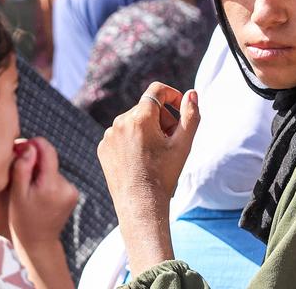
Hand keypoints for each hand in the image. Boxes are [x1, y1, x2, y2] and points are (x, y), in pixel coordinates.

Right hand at [8, 137, 77, 246]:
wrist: (38, 242)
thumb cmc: (22, 218)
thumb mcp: (17, 194)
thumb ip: (22, 168)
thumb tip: (30, 147)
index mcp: (51, 185)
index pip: (48, 152)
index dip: (36, 144)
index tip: (23, 145)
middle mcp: (66, 186)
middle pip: (51, 161)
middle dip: (36, 162)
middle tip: (20, 171)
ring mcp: (72, 191)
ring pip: (54, 170)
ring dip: (42, 174)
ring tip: (30, 189)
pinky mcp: (74, 194)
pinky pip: (58, 180)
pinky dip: (49, 182)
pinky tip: (40, 195)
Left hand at [97, 82, 199, 274]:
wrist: (140, 206)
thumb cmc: (164, 175)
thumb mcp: (183, 144)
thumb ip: (190, 115)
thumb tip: (192, 93)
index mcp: (140, 117)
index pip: (157, 91)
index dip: (173, 95)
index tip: (181, 108)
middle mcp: (120, 122)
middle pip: (147, 108)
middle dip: (163, 118)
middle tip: (172, 140)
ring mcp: (109, 135)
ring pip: (134, 121)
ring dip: (148, 129)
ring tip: (157, 153)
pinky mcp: (103, 148)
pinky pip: (122, 135)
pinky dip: (134, 141)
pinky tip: (141, 160)